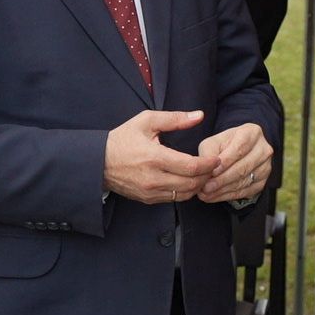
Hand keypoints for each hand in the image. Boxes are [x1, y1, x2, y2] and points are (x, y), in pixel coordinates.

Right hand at [103, 110, 219, 204]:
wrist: (97, 162)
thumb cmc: (123, 139)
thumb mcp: (147, 121)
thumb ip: (175, 118)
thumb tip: (199, 115)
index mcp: (155, 157)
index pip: (191, 167)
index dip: (209, 164)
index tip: (217, 159)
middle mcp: (154, 178)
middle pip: (192, 183)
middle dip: (207, 176)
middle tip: (214, 167)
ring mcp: (150, 192)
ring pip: (185, 195)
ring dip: (198, 185)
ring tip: (204, 173)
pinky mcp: (148, 199)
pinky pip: (174, 199)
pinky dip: (186, 191)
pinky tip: (189, 180)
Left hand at [197, 123, 273, 203]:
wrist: (239, 152)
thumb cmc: (223, 145)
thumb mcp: (213, 143)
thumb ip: (208, 154)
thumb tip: (207, 172)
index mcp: (252, 133)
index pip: (239, 149)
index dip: (225, 162)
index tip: (211, 172)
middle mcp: (264, 149)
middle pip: (243, 167)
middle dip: (222, 179)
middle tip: (206, 187)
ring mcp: (266, 166)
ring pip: (244, 181)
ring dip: (223, 189)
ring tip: (206, 194)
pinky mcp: (263, 181)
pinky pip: (246, 191)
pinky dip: (228, 195)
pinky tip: (215, 196)